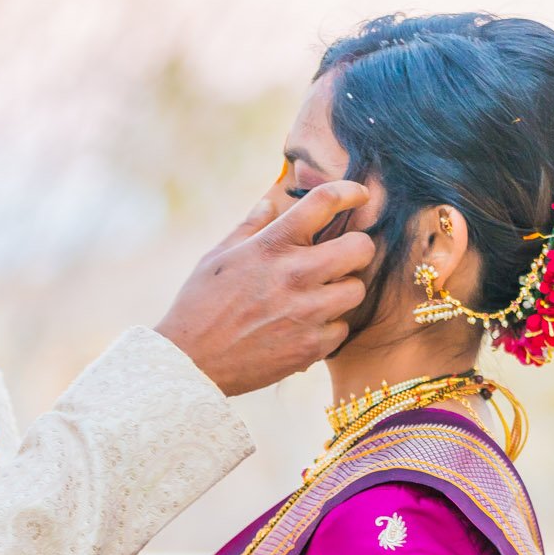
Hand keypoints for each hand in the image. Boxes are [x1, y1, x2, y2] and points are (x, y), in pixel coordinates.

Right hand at [155, 180, 372, 395]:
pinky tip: (306, 327)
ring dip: (343, 290)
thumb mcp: (219, 256)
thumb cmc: (200, 304)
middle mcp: (296, 274)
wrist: (192, 362)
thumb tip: (270, 200)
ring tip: (320, 296)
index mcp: (272, 245)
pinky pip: (343, 328)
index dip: (351, 192)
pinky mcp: (311, 346)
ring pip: (357, 290)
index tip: (359, 196)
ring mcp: (307, 312)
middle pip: (361, 248)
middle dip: (356, 249)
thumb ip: (251, 226)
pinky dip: (329, 327)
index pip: (325, 202)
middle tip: (342, 257)